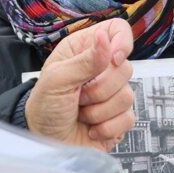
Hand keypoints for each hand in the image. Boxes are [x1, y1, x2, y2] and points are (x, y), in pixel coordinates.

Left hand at [26, 19, 134, 151]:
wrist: (44, 142)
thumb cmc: (44, 106)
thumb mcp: (57, 79)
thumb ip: (84, 61)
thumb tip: (105, 39)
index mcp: (85, 49)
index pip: (117, 30)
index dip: (122, 43)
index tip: (112, 60)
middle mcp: (102, 69)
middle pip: (126, 68)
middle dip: (99, 89)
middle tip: (78, 96)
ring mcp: (113, 95)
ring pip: (128, 96)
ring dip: (99, 111)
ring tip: (81, 113)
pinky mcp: (119, 118)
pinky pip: (129, 118)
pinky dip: (107, 127)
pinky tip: (91, 129)